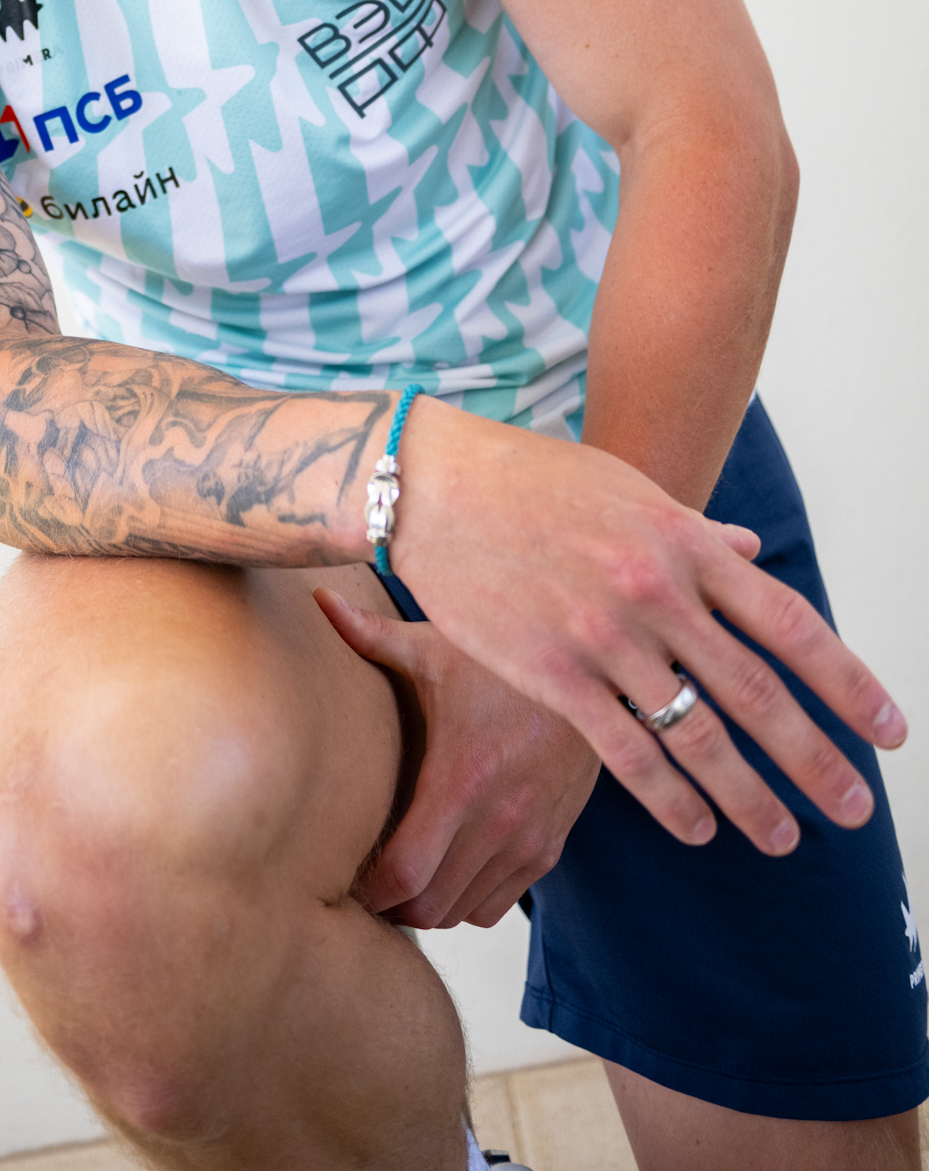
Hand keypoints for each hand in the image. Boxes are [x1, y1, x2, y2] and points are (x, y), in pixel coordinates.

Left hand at [315, 600, 599, 927]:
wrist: (593, 673)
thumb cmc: (503, 659)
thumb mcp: (436, 644)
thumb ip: (371, 633)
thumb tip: (319, 599)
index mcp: (462, 776)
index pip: (406, 872)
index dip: (368, 889)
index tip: (344, 873)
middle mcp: (498, 819)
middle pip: (429, 906)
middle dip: (389, 904)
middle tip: (362, 881)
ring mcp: (528, 839)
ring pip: (461, 912)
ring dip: (426, 905)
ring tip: (398, 876)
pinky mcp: (550, 847)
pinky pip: (497, 905)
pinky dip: (465, 900)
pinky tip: (444, 867)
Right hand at [378, 399, 907, 856]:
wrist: (433, 484)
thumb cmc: (530, 480)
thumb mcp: (625, 489)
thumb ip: (693, 530)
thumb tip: (752, 551)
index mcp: (684, 540)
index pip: (790, 623)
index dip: (847, 684)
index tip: (889, 731)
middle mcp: (656, 589)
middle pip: (756, 692)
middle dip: (815, 759)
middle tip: (854, 809)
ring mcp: (603, 635)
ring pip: (697, 735)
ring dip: (750, 797)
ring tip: (783, 838)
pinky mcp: (550, 674)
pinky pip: (626, 754)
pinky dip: (671, 801)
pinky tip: (698, 830)